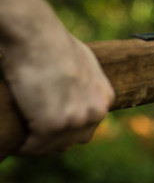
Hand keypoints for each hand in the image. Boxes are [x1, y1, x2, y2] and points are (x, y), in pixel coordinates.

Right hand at [1, 31, 114, 154]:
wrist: (37, 36)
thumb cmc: (55, 45)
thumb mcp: (85, 66)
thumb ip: (88, 87)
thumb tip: (80, 96)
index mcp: (105, 99)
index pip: (88, 126)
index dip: (67, 129)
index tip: (49, 127)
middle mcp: (96, 111)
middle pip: (75, 139)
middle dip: (55, 138)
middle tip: (35, 133)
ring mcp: (76, 119)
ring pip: (55, 145)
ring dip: (39, 143)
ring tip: (25, 136)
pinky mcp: (53, 124)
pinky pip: (35, 146)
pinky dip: (25, 145)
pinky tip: (18, 139)